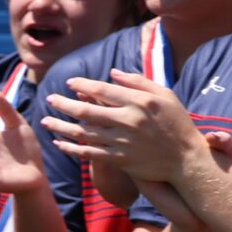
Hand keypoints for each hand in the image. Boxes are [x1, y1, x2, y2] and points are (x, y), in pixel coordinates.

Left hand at [41, 68, 205, 183]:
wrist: (186, 158)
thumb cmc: (177, 123)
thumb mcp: (165, 96)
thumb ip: (138, 82)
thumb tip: (112, 72)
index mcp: (139, 102)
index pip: (102, 90)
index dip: (82, 85)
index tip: (69, 82)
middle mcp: (128, 120)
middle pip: (86, 111)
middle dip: (63, 104)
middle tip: (49, 99)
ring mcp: (122, 141)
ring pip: (83, 132)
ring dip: (60, 126)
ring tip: (44, 120)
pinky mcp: (118, 159)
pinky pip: (88, 152)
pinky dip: (70, 148)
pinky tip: (57, 143)